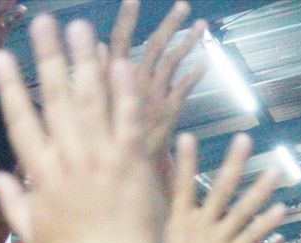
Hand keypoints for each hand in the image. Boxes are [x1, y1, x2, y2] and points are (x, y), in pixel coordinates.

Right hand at [0, 18, 163, 242]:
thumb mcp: (32, 234)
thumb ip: (12, 202)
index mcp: (41, 175)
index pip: (20, 121)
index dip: (9, 86)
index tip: (2, 56)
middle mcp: (68, 159)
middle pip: (54, 99)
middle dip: (48, 57)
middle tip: (43, 22)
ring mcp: (101, 160)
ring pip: (90, 101)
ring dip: (84, 61)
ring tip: (80, 28)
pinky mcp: (132, 164)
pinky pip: (127, 120)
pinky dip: (123, 91)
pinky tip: (119, 62)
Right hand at [108, 1, 207, 161]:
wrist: (124, 169)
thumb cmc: (104, 137)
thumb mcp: (94, 103)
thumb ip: (97, 74)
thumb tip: (99, 46)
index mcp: (114, 77)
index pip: (120, 40)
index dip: (127, 18)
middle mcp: (137, 81)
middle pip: (156, 45)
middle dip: (170, 24)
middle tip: (183, 5)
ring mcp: (157, 95)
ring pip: (175, 62)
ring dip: (189, 42)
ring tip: (201, 25)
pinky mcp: (171, 110)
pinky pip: (186, 86)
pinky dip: (196, 72)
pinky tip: (207, 59)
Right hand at [162, 133, 284, 242]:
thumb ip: (150, 226)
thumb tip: (135, 211)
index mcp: (176, 222)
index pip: (179, 183)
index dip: (183, 160)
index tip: (186, 136)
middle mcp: (199, 227)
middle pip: (220, 187)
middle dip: (234, 162)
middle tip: (245, 139)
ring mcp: (217, 242)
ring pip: (243, 209)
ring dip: (261, 188)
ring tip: (276, 170)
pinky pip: (253, 236)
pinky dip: (267, 222)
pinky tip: (281, 208)